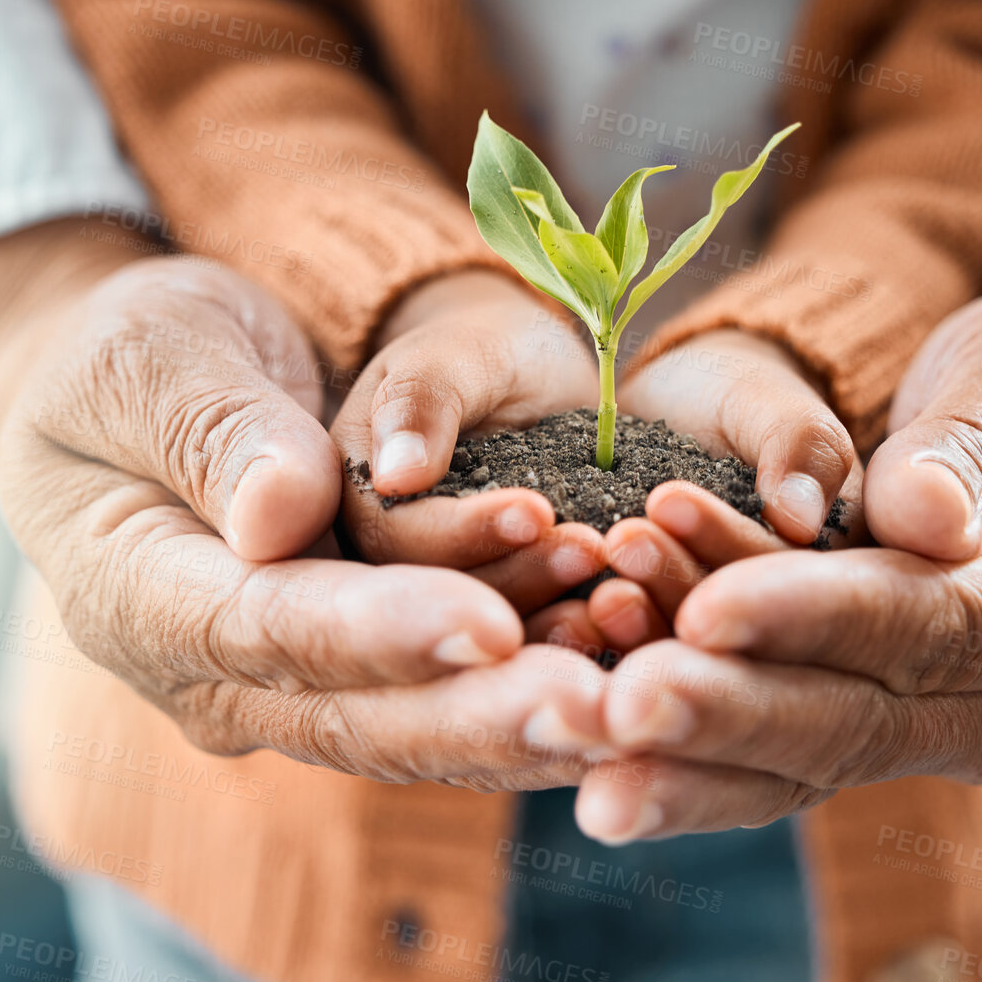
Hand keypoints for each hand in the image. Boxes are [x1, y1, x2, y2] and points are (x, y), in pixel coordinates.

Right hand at [0, 222, 609, 789]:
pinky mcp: (348, 672)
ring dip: (525, 715)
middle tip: (601, 709)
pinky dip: (527, 689)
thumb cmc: (131, 355)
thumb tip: (282, 514)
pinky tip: (616, 668)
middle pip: (356, 713)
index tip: (488, 628)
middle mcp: (211, 674)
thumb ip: (210, 431)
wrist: (145, 394)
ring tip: (634, 688)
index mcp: (139, 596)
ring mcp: (281, 687)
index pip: (267, 627)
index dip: (381, 633)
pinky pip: (440, 699)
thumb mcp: (146, 357)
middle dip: (482, 714)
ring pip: (412, 727)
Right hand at [332, 270, 608, 610]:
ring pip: (488, 627)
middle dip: (519, 577)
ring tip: (615, 577)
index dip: (465, 532)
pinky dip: (575, 626)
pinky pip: (530, 631)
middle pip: (442, 595)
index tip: (537, 510)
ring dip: (553, 611)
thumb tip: (397, 474)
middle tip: (590, 547)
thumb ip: (423, 400)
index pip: (396, 536)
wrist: (527, 377)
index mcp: (357, 494)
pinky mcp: (501, 603)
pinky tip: (625, 611)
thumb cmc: (485, 350)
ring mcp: (445, 589)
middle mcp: (388, 557)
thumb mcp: (456, 354)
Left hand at [560, 288, 981, 840]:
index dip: (811, 621)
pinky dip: (687, 722)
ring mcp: (936, 724)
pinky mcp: (873, 716)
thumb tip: (924, 518)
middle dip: (724, 716)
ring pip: (799, 759)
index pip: (925, 627)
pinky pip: (773, 735)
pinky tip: (594, 697)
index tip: (704, 611)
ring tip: (574, 717)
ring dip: (684, 744)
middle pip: (852, 723)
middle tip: (609, 711)